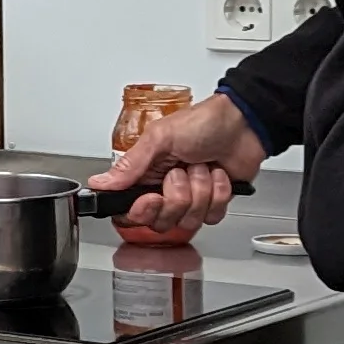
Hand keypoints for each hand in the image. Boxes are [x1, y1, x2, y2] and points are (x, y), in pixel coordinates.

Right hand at [88, 93, 266, 238]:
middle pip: (162, 220)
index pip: (132, 210)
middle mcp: (166, 189)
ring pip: (190, 220)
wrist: (243, 123)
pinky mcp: (214, 202)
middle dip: (177, 196)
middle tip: (182, 172)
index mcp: (147, 174)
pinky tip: (219, 174)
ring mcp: (192, 197)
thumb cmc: (202, 122)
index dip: (143, 210)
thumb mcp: (159, 138)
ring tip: (203, 166)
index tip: (153, 197)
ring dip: (201, 189)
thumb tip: (99, 182)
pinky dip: (219, 193)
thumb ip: (130, 165)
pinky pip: (212, 216)